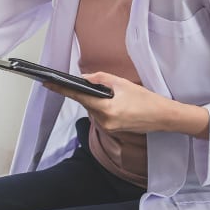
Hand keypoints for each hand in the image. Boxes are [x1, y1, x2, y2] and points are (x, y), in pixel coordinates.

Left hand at [45, 72, 178, 134]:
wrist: (162, 116)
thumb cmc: (145, 99)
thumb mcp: (121, 83)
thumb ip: (99, 79)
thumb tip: (83, 79)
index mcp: (106, 108)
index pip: (78, 96)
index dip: (61, 89)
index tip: (47, 83)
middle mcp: (104, 121)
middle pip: (85, 102)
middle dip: (86, 92)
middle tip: (97, 84)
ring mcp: (107, 127)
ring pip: (92, 108)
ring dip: (95, 100)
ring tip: (112, 94)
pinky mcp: (111, 130)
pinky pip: (99, 115)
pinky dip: (101, 106)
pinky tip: (112, 102)